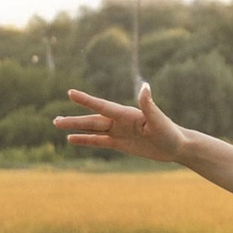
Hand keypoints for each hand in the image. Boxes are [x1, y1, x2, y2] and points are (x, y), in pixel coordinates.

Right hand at [54, 83, 187, 163]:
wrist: (178, 146)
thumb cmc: (171, 132)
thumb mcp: (159, 120)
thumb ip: (149, 104)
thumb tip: (145, 86)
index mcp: (127, 114)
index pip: (103, 106)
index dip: (87, 101)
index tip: (70, 93)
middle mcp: (120, 121)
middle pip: (93, 120)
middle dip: (74, 120)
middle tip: (54, 120)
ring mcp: (119, 132)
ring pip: (93, 129)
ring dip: (75, 127)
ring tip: (57, 124)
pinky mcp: (121, 143)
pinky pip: (99, 141)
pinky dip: (85, 140)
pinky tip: (72, 139)